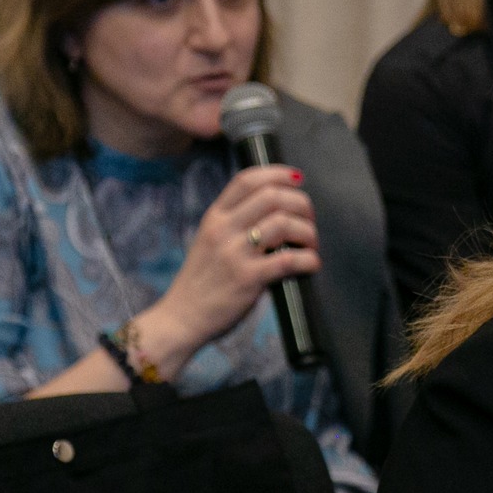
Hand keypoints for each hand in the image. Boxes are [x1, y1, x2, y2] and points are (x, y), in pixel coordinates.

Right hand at [136, 165, 318, 375]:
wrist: (180, 318)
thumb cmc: (201, 281)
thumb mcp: (209, 240)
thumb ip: (234, 222)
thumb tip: (275, 207)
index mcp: (214, 217)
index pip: (247, 180)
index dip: (278, 174)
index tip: (297, 180)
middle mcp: (223, 230)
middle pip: (273, 196)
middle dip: (301, 204)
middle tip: (309, 220)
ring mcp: (234, 253)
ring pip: (283, 223)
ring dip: (308, 232)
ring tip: (310, 244)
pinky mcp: (247, 279)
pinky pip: (288, 260)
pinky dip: (308, 259)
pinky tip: (311, 264)